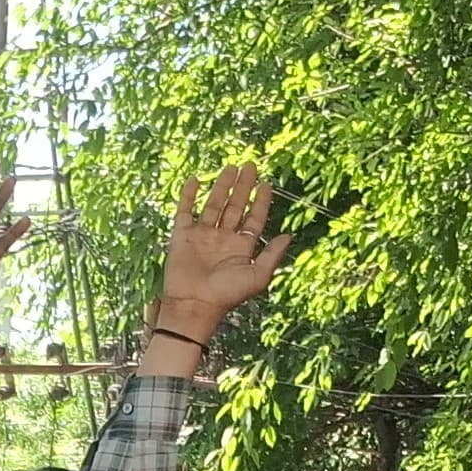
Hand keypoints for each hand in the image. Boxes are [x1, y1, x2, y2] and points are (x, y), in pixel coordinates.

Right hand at [152, 165, 295, 335]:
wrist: (194, 305)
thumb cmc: (227, 295)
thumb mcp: (258, 276)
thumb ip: (273, 255)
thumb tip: (289, 235)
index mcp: (241, 247)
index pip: (254, 218)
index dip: (261, 201)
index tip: (266, 183)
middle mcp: (223, 238)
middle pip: (235, 206)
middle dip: (243, 186)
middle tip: (250, 166)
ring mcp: (202, 236)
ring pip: (214, 205)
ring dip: (222, 186)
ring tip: (231, 167)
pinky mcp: (182, 236)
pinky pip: (185, 211)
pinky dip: (188, 196)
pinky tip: (195, 180)